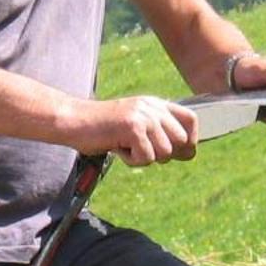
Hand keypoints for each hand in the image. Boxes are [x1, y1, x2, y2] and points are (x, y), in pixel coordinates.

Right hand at [74, 96, 198, 166]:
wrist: (74, 121)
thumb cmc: (102, 129)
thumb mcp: (135, 125)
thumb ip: (159, 133)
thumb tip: (190, 152)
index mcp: (155, 104)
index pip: (191, 119)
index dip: (192, 139)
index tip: (182, 153)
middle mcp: (153, 107)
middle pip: (181, 141)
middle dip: (164, 154)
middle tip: (140, 151)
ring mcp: (143, 115)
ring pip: (164, 153)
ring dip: (144, 158)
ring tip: (125, 146)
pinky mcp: (133, 127)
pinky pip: (146, 157)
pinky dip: (131, 161)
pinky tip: (118, 148)